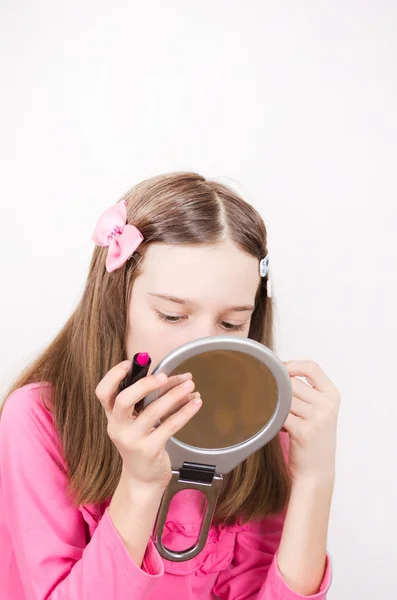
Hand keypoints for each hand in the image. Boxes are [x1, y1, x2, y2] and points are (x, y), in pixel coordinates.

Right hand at [95, 361, 201, 489]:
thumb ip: (151, 397)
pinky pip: (169, 426)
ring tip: (190, 385)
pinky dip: (185, 412)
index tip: (130, 363)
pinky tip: (196, 403)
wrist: (143, 478)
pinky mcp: (149, 450)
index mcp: (112, 416)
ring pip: (152, 412)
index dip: (113, 376)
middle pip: (123, 400)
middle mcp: (118, 427)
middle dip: (144, 384)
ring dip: (173, 395)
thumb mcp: (138, 420)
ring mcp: (132, 440)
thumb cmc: (142, 442)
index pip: (103, 392)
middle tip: (164, 376)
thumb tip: (178, 377)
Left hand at [281, 360, 340, 480]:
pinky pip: (281, 414)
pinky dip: (272, 415)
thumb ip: (305, 390)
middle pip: (293, 382)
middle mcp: (327, 405)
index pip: (311, 367)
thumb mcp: (318, 410)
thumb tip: (276, 371)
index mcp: (332, 395)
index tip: (279, 371)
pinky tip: (271, 421)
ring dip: (274, 403)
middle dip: (279, 389)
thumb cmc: (312, 437)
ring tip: (273, 412)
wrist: (316, 470)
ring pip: (285, 397)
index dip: (292, 365)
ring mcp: (317, 418)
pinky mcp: (304, 431)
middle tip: (270, 397)